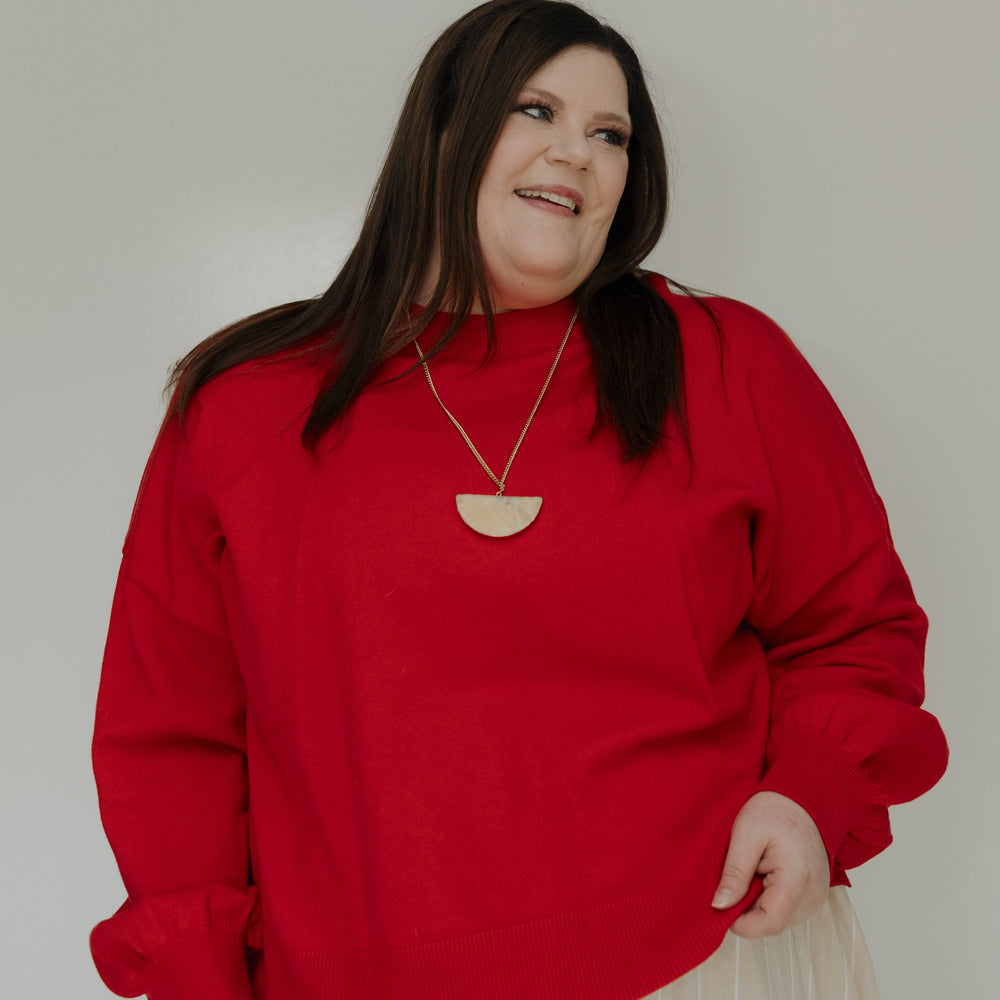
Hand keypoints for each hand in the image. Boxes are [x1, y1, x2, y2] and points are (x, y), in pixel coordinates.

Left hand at [712, 791, 829, 937]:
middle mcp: (813, 895)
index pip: (768, 923)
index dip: (740, 923)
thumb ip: (734, 872)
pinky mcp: (815, 894)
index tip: (720, 905)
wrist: (805, 797)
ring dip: (758, 904)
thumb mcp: (746, 834)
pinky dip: (770, 898)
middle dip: (747, 910)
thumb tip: (720, 905)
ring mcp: (818, 897)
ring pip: (779, 918)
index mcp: (797, 880)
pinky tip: (763, 874)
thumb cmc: (775, 809)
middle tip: (732, 880)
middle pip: (773, 923)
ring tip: (750, 872)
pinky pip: (788, 909)